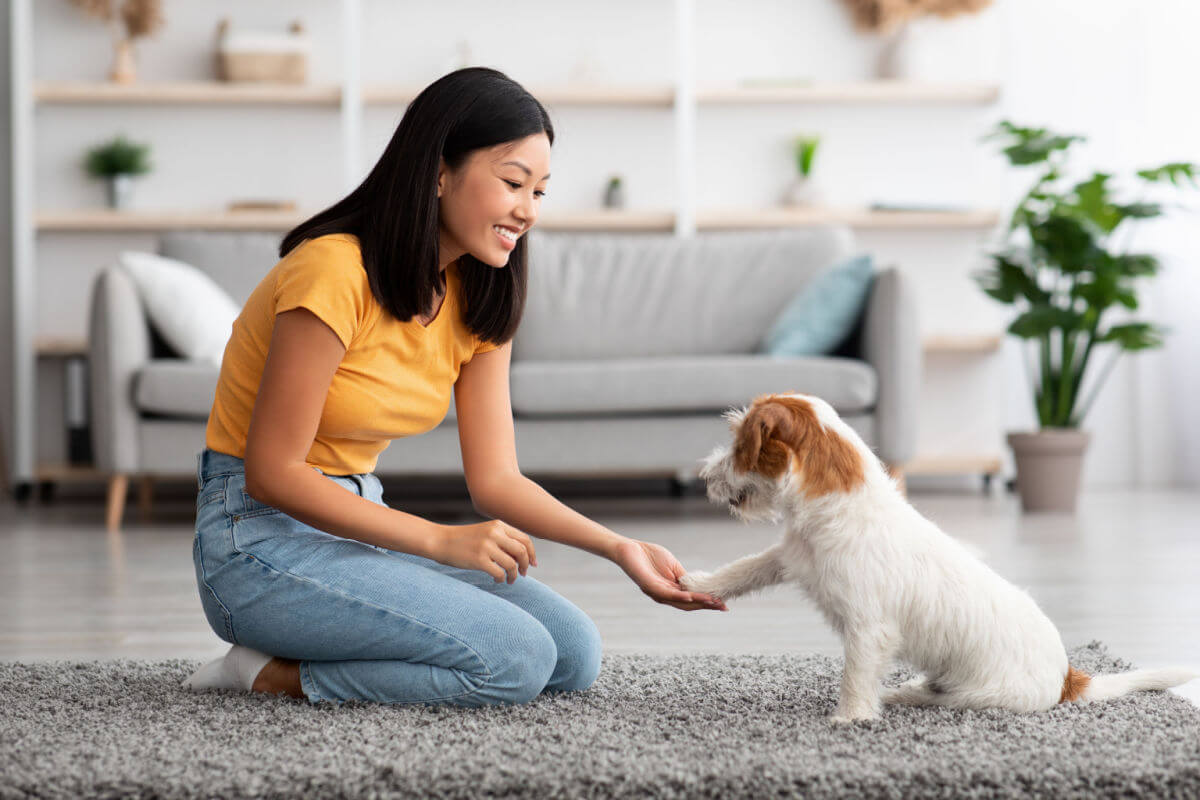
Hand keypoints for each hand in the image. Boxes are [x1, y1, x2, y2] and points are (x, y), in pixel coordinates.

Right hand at [430, 520, 536, 583]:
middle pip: (522, 551)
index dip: (532, 553)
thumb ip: (503, 539)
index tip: (533, 564)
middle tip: (523, 574)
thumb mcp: (486, 532)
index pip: (525, 539)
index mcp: (498, 525)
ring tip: (509, 580)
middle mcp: (494, 533)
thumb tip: (524, 557)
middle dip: (526, 565)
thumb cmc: (464, 539)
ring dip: (514, 575)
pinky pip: (499, 573)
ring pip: (512, 564)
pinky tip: (496, 580)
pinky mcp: (479, 560)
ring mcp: (486, 546)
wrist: (440, 541)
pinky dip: (501, 579)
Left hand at [612, 539, 726, 610]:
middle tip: (722, 606)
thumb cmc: (650, 556)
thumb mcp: (673, 566)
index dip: (707, 602)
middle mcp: (664, 595)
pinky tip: (690, 596)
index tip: (723, 604)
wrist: (630, 549)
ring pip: (680, 601)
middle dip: (706, 605)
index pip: (692, 599)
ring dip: (697, 602)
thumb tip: (700, 586)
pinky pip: (666, 593)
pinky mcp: (649, 586)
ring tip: (711, 602)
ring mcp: (657, 592)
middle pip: (688, 604)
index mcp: (671, 590)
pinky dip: (679, 596)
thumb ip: (684, 577)